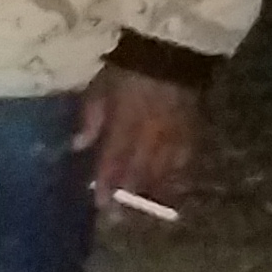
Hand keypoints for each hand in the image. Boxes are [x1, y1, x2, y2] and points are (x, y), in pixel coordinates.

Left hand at [75, 63, 201, 210]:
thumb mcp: (101, 88)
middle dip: (129, 197)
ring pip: (165, 172)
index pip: (115, 161)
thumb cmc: (127, 70)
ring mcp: (175, 135)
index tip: (101, 204)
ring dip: (154, 192)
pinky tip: (174, 190)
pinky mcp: (193, 132)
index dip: (108, 184)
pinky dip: (179, 178)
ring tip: (145, 211)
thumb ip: (91, 118)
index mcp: (126, 123)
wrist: (169, 52)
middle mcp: (152, 135)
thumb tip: (78, 145)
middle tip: (120, 219)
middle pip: (140, 172)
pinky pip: (187, 161)